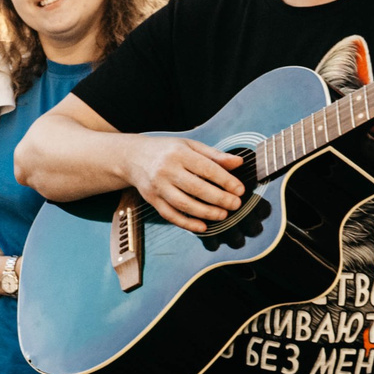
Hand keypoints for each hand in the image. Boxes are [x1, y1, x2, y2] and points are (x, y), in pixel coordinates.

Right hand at [127, 134, 246, 232]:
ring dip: (206, 212)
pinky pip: (170, 215)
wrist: (133, 157)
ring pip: (183, 204)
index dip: (226, 180)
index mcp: (179, 154)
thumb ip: (214, 155)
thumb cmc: (167, 151)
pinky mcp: (152, 199)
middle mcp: (166, 170)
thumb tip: (239, 162)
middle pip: (196, 188)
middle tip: (235, 204)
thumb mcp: (190, 146)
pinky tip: (202, 227)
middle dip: (219, 199)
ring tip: (223, 215)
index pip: (206, 168)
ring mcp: (158, 186)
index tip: (240, 190)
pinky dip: (186, 223)